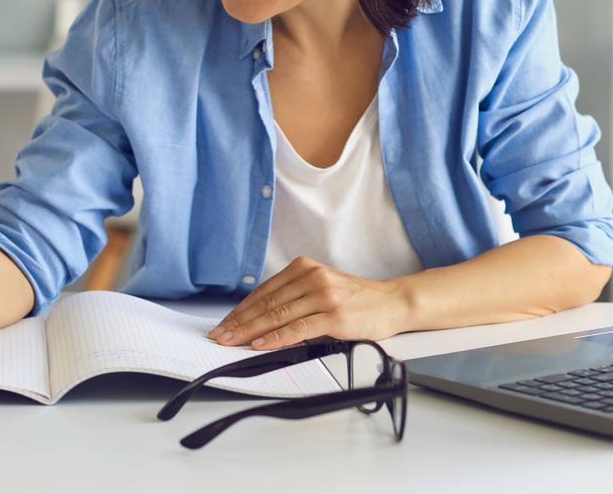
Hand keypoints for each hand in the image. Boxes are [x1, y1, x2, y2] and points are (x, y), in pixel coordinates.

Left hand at [210, 256, 411, 349]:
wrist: (392, 302)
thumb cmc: (356, 299)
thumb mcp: (322, 288)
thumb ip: (294, 297)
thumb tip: (259, 319)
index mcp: (305, 268)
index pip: (263, 291)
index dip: (240, 310)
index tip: (224, 324)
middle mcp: (312, 277)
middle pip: (266, 303)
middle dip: (239, 322)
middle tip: (220, 336)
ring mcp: (324, 295)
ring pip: (278, 316)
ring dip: (251, 332)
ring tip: (233, 343)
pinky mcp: (335, 315)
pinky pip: (298, 329)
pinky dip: (276, 338)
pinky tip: (261, 344)